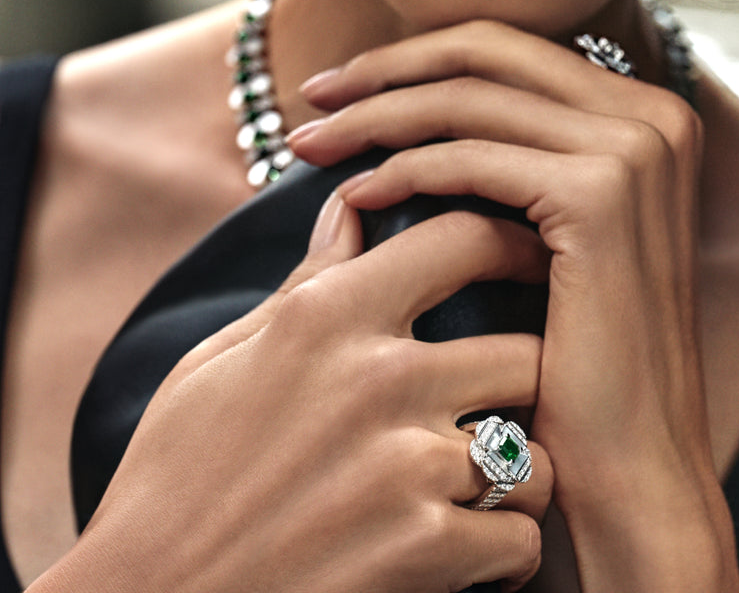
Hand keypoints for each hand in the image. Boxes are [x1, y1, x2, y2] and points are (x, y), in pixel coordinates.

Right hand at [34, 192, 551, 592]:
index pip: (462, 239)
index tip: (529, 261)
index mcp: (327, 318)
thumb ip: (306, 282)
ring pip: (537, 453)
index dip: (511, 243)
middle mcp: (379, 380)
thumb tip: (347, 208)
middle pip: (529, 350)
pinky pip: (519, 538)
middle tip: (511, 404)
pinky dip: (503, 553)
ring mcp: (406, 466)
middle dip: (530, 380)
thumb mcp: (220, 359)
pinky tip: (464, 553)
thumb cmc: (176, 479)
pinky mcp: (421, 552)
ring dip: (520, 475)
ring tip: (483, 488)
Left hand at [291, 21, 738, 591]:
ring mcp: (635, 149)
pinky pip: (470, 160)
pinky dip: (402, 170)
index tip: (346, 85)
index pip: (511, 50)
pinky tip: (355, 195)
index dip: (419, 56)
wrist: (636, 472)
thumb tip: (407, 111)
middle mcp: (654, 115)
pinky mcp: (602, 192)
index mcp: (646, 114)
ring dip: (376, 116)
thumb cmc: (580, 366)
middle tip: (311, 96)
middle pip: (487, 52)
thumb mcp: (545, 240)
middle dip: (386, 68)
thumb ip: (505, 162)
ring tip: (309, 146)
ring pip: (468, 99)